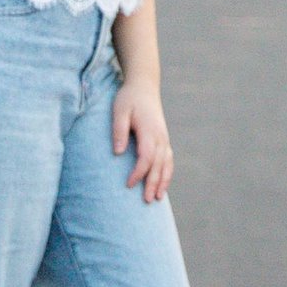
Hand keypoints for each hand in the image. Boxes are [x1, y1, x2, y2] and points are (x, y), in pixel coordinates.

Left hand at [111, 82, 173, 202]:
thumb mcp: (119, 110)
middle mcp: (160, 136)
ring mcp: (164, 138)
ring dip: (163, 181)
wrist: (144, 86)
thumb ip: (118, 131)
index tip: (129, 184)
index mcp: (149, 130)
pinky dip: (167, 173)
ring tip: (156, 198)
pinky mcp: (163, 139)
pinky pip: (168, 159)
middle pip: (159, 164)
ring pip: (167, 163)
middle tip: (145, 201)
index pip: (146, 157)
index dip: (139, 172)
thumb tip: (117, 152)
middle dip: (152, 183)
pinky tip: (162, 185)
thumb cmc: (128, 98)